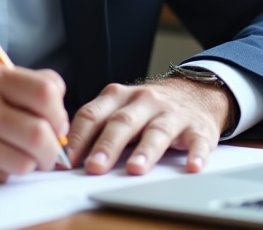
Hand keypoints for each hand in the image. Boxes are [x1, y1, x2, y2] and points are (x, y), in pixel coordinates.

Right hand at [0, 60, 69, 184]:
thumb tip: (63, 116)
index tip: (55, 123)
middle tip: (47, 151)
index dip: (59, 113)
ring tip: (19, 156)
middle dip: (52, 149)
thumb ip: (26, 87)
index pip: (46, 92)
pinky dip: (6, 173)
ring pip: (24, 162)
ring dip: (30, 165)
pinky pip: (2, 177)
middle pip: (39, 134)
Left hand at [67, 76, 234, 175]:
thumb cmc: (147, 108)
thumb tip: (66, 157)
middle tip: (95, 167)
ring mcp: (171, 113)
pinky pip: (196, 141)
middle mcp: (144, 101)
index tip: (66, 160)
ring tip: (136, 169)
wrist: (194, 93)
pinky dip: (195, 154)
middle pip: (122, 122)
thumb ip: (96, 127)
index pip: (93, 114)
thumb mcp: (119, 108)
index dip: (78, 137)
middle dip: (107, 145)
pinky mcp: (197, 128)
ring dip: (145, 150)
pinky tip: (192, 167)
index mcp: (118, 97)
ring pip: (157, 131)